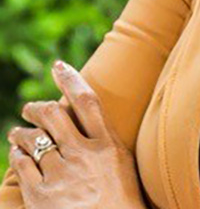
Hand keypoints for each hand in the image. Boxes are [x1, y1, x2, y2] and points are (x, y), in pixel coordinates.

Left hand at [6, 60, 145, 208]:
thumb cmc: (121, 200)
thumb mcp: (121, 163)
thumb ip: (104, 140)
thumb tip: (88, 118)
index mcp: (106, 145)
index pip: (86, 100)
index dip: (70, 78)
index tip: (58, 65)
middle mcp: (84, 155)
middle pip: (54, 115)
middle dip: (37, 107)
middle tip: (30, 107)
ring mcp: (62, 175)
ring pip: (33, 139)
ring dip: (22, 132)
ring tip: (17, 132)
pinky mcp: (42, 195)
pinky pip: (22, 165)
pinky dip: (17, 154)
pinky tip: (16, 153)